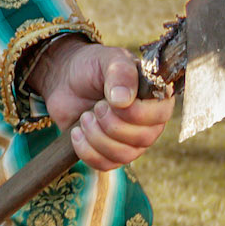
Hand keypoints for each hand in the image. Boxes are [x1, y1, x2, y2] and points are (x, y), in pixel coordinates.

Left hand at [27, 38, 173, 171]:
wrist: (64, 80)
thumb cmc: (92, 66)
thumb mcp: (108, 60)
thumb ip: (120, 73)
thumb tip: (124, 101)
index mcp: (156, 97)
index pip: (160, 116)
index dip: (134, 113)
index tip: (110, 100)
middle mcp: (149, 122)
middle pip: (142, 139)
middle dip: (111, 125)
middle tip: (95, 107)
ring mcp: (130, 140)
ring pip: (124, 156)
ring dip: (97, 138)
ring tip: (84, 118)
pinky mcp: (109, 152)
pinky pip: (105, 165)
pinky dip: (86, 151)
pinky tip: (76, 133)